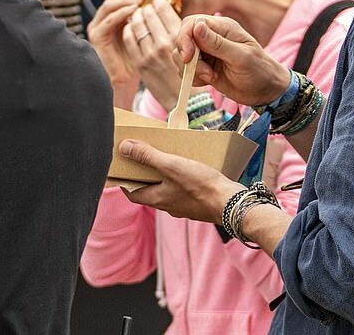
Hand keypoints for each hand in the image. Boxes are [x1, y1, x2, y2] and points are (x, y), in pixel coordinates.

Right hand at [87, 0, 147, 106]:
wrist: (127, 79)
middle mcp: (105, 17)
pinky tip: (134, 9)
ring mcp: (99, 25)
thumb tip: (167, 1)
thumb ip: (152, 18)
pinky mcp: (97, 35)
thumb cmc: (142, 58)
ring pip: (110, 4)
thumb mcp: (149, 34)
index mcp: (117, 15)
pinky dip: (122, 12)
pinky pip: (109, 20)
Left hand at [119, 139, 244, 222]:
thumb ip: (147, 156)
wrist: (230, 203)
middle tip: (145, 159)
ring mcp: (184, 206)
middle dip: (146, 176)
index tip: (122, 169)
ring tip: (168, 160)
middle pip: (150, 191)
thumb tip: (123, 147)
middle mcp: (169, 206)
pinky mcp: (198, 204)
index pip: (132, 193)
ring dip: (165, 178)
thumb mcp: (171, 165)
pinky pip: (184, 191)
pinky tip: (190, 170)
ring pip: (168, 191)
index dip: (125, 181)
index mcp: (158, 199)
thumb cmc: (201, 186)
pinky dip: (181, 181)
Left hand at [122, 0, 182, 110]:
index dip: (159, 2)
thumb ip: (182, 32)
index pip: (164, 9)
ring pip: (136, 24)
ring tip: (136, 15)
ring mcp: (151, 54)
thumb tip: (169, 12)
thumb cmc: (192, 73)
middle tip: (145, 7)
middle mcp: (166, 44)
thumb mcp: (193, 49)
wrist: (184, 100)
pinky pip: (129, 39)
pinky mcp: (140, 63)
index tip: (157, 1)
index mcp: (181, 38)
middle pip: (148, 14)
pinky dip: (128, 30)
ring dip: (135, 17)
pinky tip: (131, 29)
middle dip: (145, 8)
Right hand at [176, 15, 289, 106]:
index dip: (185, 38)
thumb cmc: (259, 71)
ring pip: (182, 56)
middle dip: (187, 57)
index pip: (192, 23)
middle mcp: (211, 37)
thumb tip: (196, 27)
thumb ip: (218, 43)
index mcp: (222, 28)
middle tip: (204, 72)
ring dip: (191, 70)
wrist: (266, 91)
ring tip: (211, 77)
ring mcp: (207, 53)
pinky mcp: (204, 68)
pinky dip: (193, 78)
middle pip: (183, 39)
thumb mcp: (241, 57)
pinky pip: (187, 70)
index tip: (189, 57)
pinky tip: (209, 81)